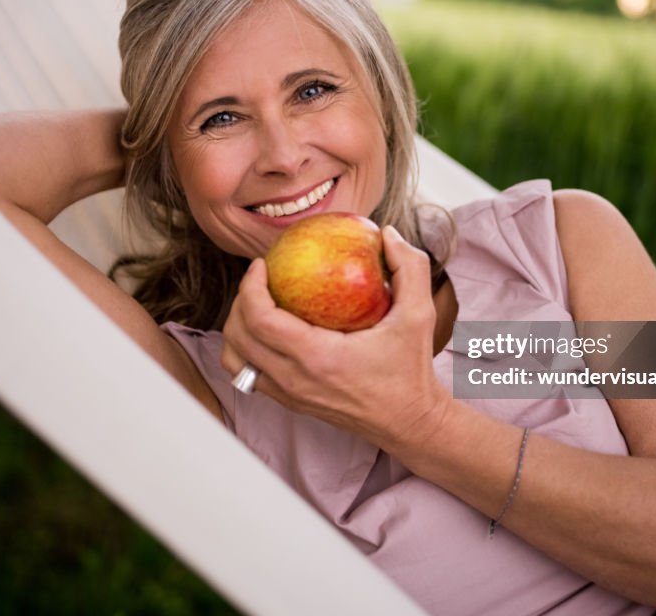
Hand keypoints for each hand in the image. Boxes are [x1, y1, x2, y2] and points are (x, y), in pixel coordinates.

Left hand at [219, 226, 452, 450]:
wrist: (409, 421)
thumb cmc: (411, 370)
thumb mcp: (419, 314)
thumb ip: (409, 267)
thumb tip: (387, 233)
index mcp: (318, 358)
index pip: (260, 319)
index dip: (250, 287)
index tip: (262, 265)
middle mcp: (295, 380)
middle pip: (238, 337)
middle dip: (240, 301)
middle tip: (260, 279)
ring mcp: (288, 395)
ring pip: (235, 360)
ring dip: (237, 328)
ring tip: (257, 304)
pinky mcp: (289, 403)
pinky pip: (249, 373)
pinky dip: (248, 349)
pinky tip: (270, 329)